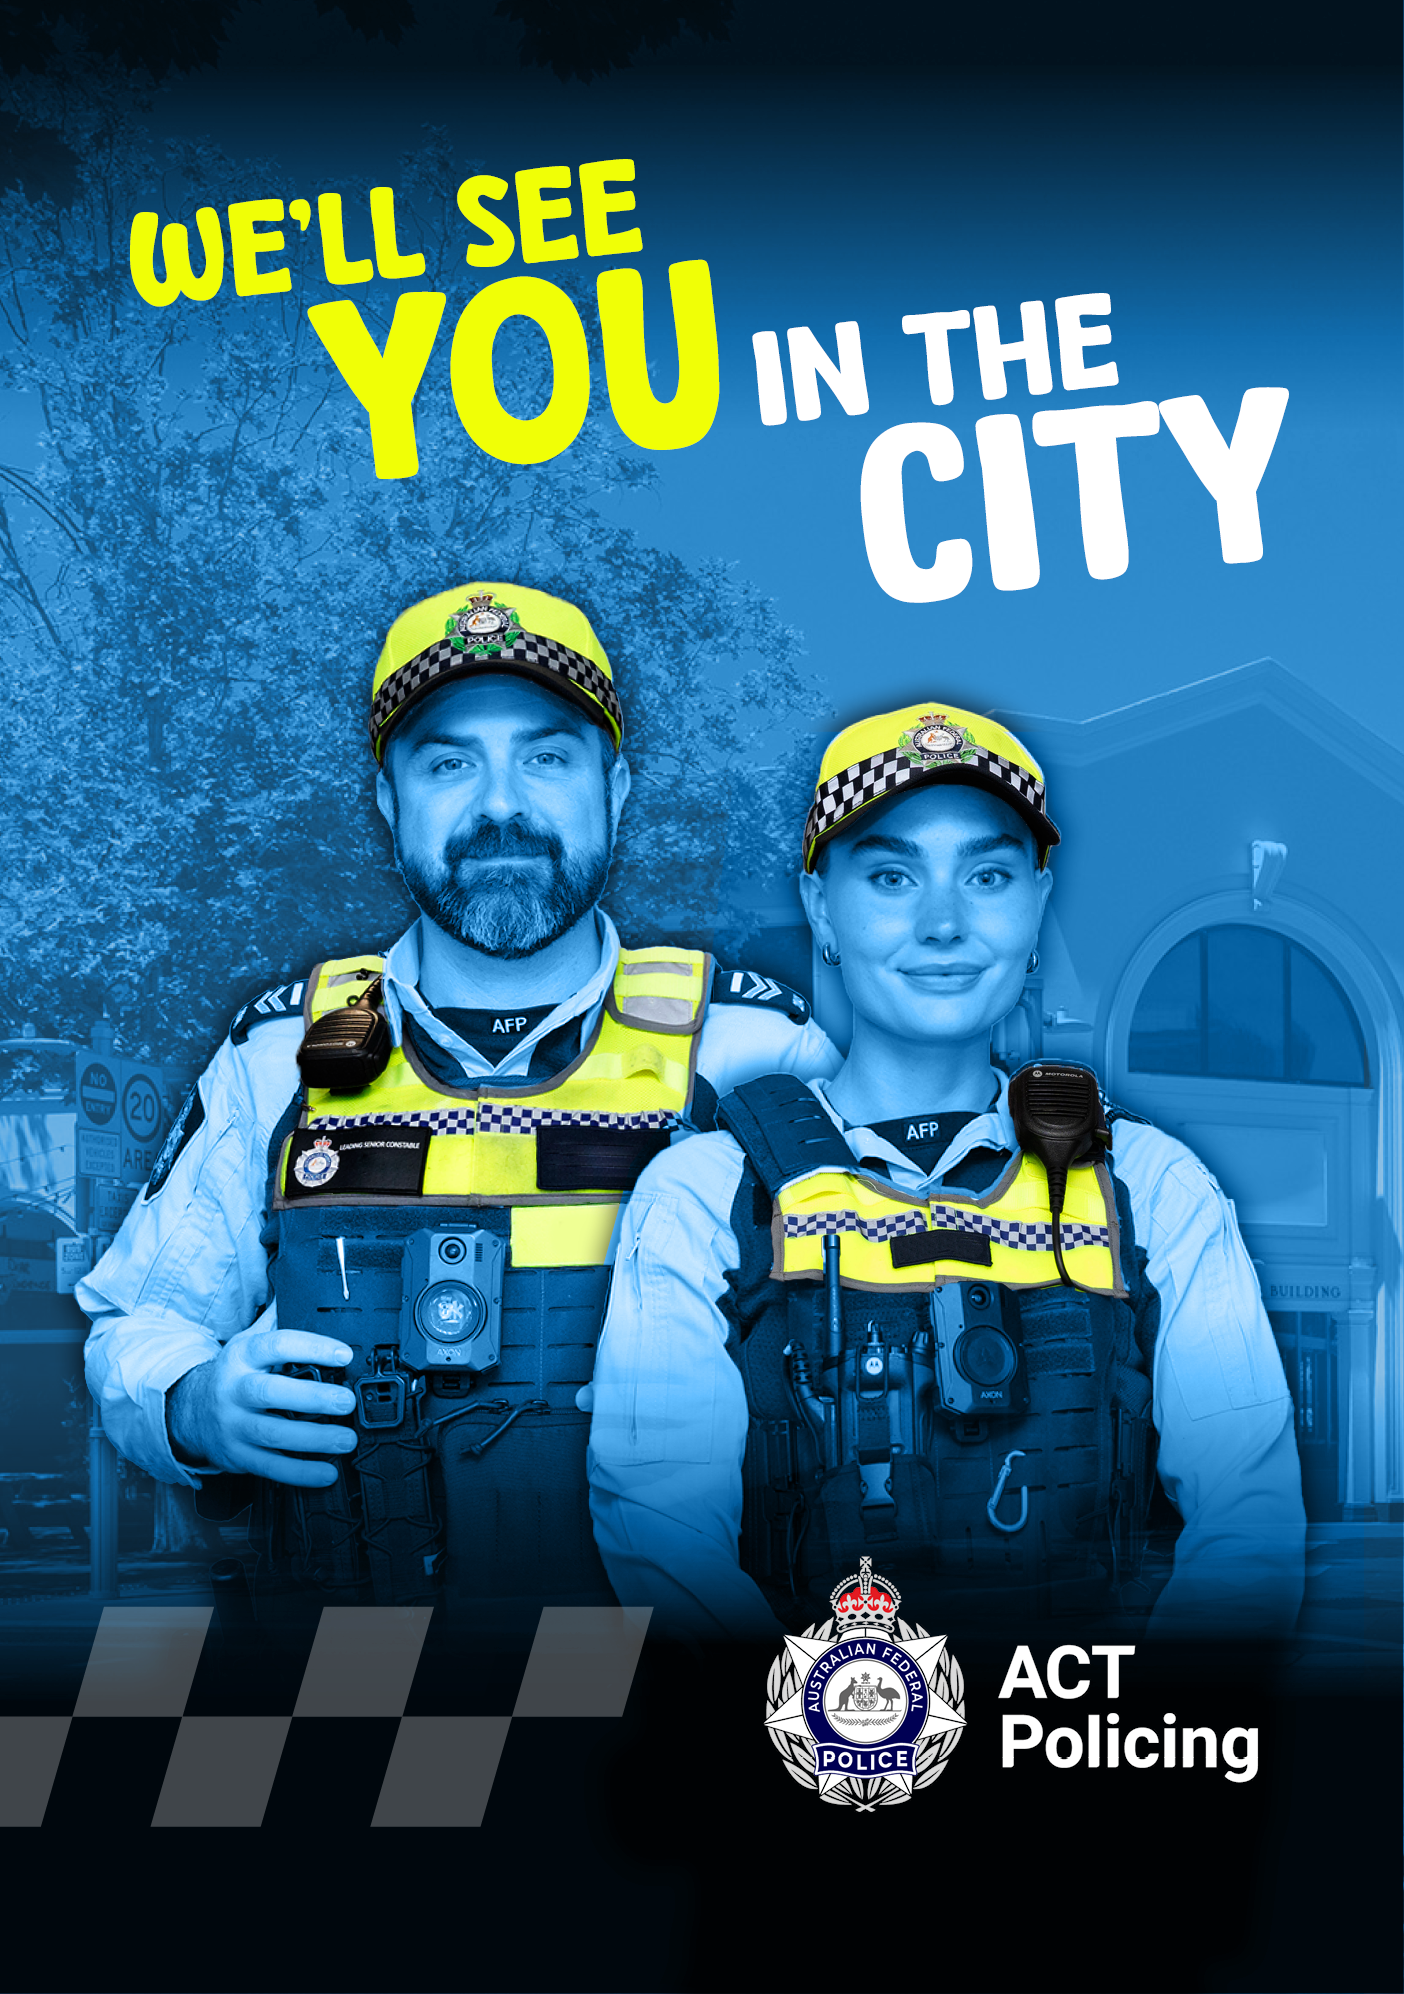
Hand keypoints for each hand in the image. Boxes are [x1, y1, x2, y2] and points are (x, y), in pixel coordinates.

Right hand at [167, 1317, 358, 1486]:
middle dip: (312, 1397)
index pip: (277, 1345)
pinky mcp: (236, 1455)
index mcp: (242, 1356)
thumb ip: (276, 1318)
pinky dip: (299, 1473)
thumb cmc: (232, 1374)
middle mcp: (235, 1390)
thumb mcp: (247, 1341)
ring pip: (272, 1434)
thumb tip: (300, 1284)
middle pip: (270, 1392)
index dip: (312, 1347)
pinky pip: (269, 1467)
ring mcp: (233, 1425)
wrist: (189, 1411)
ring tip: (346, 1439)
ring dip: (313, 1439)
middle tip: (347, 1401)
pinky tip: (327, 1472)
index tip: (345, 1354)